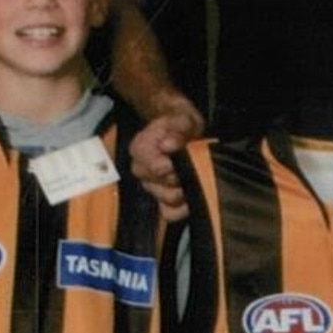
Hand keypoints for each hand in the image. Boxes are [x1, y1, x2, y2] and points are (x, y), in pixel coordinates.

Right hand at [130, 102, 203, 220]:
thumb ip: (177, 129)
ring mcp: (150, 186)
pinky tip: (190, 197)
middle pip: (158, 186)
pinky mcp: (161, 199)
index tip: (181, 158)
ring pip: (166, 200)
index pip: (152, 167)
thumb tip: (168, 145)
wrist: (183, 129)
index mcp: (140, 148)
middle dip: (178, 178)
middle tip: (191, 166)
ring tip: (193, 177)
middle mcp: (140, 169)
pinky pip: (168, 213)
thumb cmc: (180, 124)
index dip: (169, 166)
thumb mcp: (183, 119)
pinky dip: (181, 209)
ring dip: (182, 191)